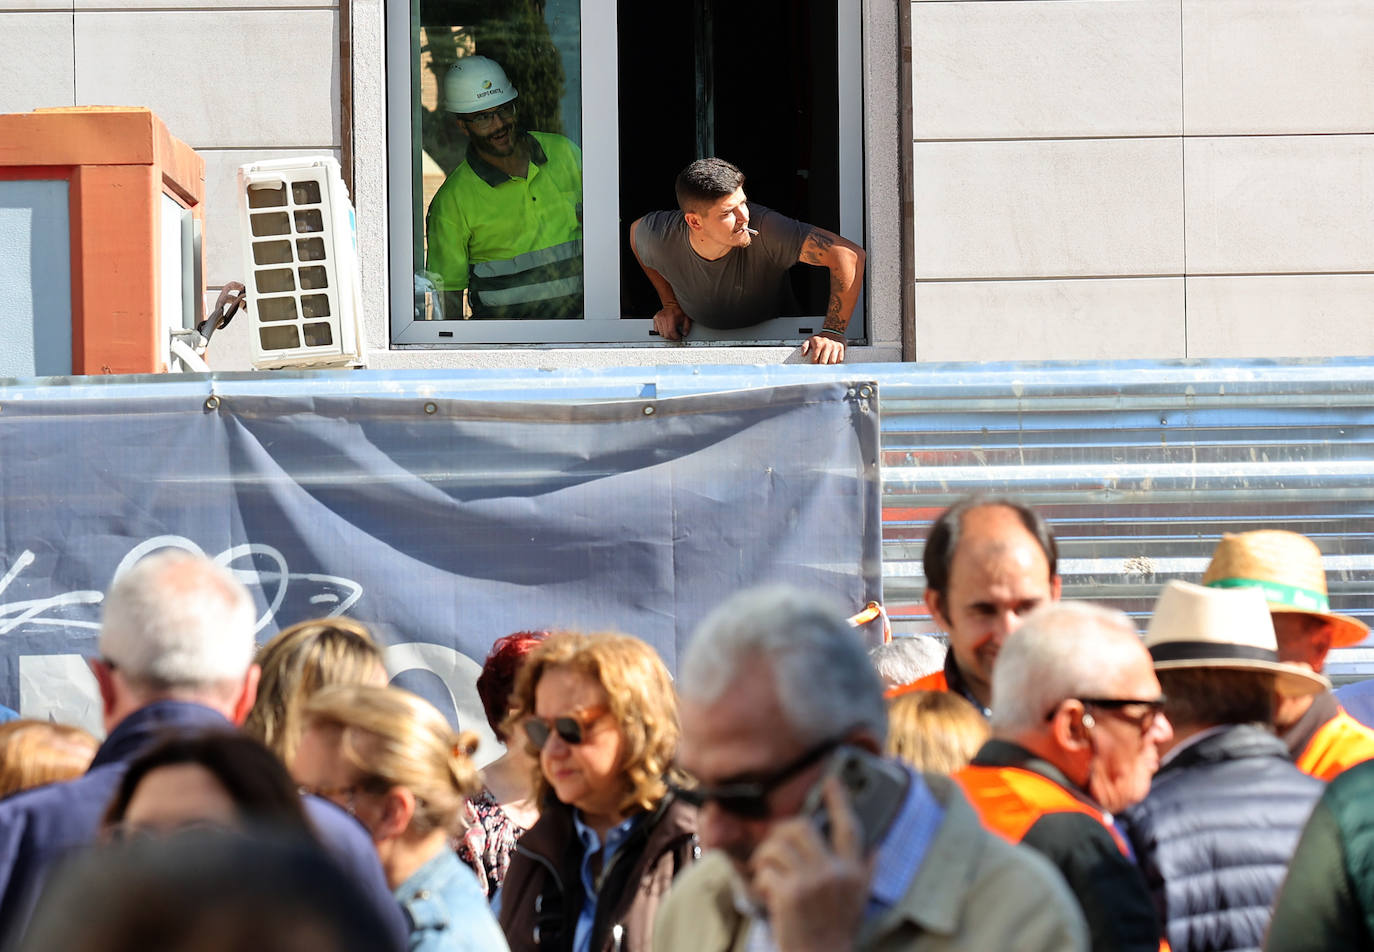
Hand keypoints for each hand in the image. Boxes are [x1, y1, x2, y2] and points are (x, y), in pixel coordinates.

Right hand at [653, 304, 691, 340]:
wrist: (672, 305)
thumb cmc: (678, 311)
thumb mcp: (686, 319)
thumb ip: (686, 327)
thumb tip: (685, 334)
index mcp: (671, 318)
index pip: (671, 332)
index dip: (675, 337)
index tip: (678, 337)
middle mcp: (663, 318)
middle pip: (665, 334)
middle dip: (671, 337)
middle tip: (675, 336)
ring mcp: (658, 318)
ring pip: (661, 333)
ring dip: (666, 334)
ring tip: (670, 332)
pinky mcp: (655, 319)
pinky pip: (656, 329)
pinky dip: (661, 331)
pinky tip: (665, 329)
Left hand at [748, 776, 870, 951]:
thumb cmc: (836, 929)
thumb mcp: (859, 900)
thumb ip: (867, 872)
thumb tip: (876, 849)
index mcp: (853, 871)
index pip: (848, 827)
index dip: (840, 800)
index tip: (831, 781)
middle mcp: (834, 873)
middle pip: (801, 826)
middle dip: (781, 832)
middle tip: (775, 846)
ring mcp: (811, 882)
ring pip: (777, 845)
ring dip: (765, 857)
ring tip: (768, 871)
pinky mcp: (788, 894)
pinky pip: (765, 870)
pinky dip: (760, 880)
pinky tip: (767, 893)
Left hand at [801, 334, 844, 363]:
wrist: (832, 331)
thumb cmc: (820, 338)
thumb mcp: (810, 340)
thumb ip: (804, 346)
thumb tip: (802, 354)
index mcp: (819, 344)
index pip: (815, 359)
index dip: (814, 364)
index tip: (813, 366)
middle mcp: (827, 345)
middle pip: (824, 362)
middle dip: (821, 366)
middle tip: (820, 368)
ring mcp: (835, 347)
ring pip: (832, 362)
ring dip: (829, 365)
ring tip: (826, 365)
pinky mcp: (841, 348)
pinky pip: (839, 359)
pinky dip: (836, 362)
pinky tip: (832, 361)